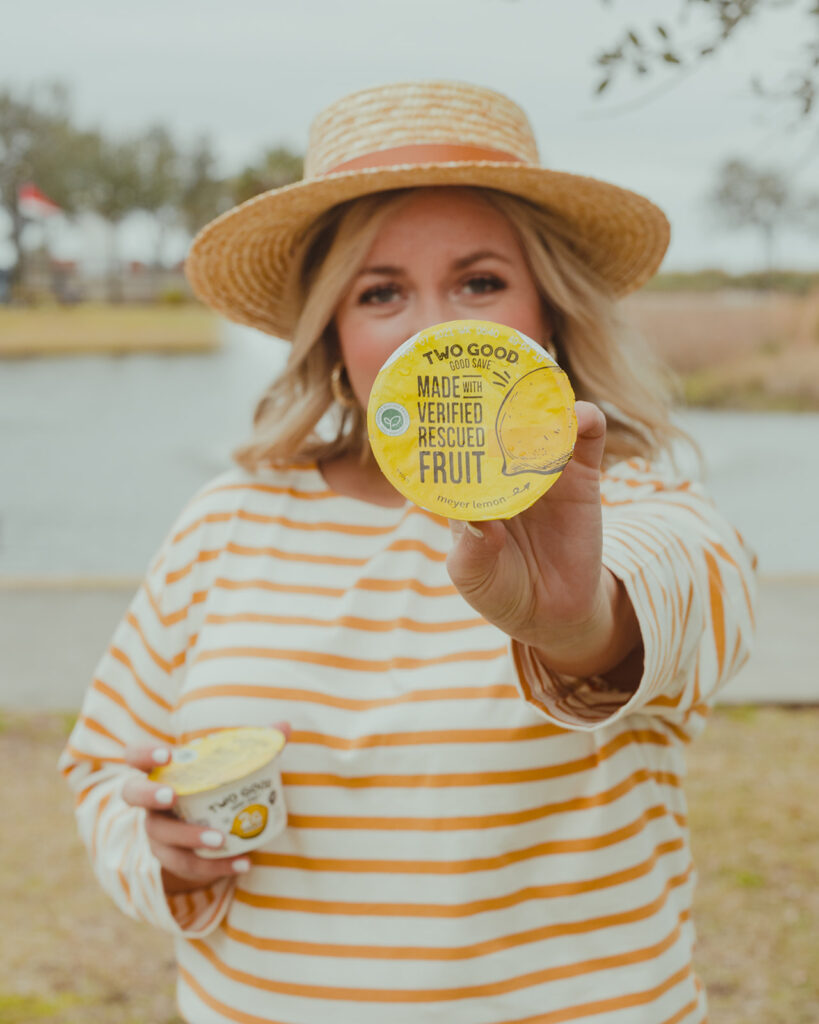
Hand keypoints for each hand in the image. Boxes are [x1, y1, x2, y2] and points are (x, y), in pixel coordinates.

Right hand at [122, 721, 290, 894]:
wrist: (206, 830)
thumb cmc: (215, 786)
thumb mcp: (232, 764)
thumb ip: (258, 743)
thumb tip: (285, 726)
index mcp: (161, 770)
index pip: (136, 755)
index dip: (144, 753)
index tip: (168, 755)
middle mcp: (150, 800)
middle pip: (132, 794)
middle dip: (149, 795)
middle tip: (172, 797)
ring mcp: (156, 831)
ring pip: (161, 837)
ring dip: (189, 837)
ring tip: (220, 839)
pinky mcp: (170, 858)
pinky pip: (187, 865)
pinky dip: (215, 866)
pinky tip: (243, 863)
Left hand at [446, 402, 640, 677]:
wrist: (554, 612)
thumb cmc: (501, 589)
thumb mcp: (475, 576)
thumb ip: (473, 551)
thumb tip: (484, 523)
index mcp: (468, 488)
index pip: (455, 450)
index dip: (449, 426)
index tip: (442, 401)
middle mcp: (503, 471)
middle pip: (498, 427)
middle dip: (493, 402)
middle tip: (491, 378)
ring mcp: (542, 470)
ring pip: (541, 426)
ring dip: (540, 406)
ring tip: (536, 395)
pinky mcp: (581, 477)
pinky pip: (585, 440)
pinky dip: (586, 421)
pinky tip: (581, 416)